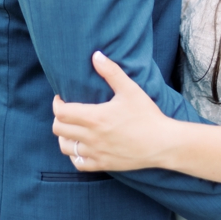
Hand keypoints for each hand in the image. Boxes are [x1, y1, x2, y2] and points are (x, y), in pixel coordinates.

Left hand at [52, 51, 169, 171]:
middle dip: (59, 118)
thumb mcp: (131, 90)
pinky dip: (75, 154)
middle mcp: (91, 137)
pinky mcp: (102, 164)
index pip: (61, 112)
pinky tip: (82, 147)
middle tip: (68, 112)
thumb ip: (111, 72)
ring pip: (65, 147)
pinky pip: (78, 163)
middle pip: (59, 129)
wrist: (163, 143)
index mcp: (95, 117)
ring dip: (65, 136)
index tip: (62, 99)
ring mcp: (96, 152)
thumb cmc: (148, 115)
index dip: (57, 104)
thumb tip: (96, 55)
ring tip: (73, 129)